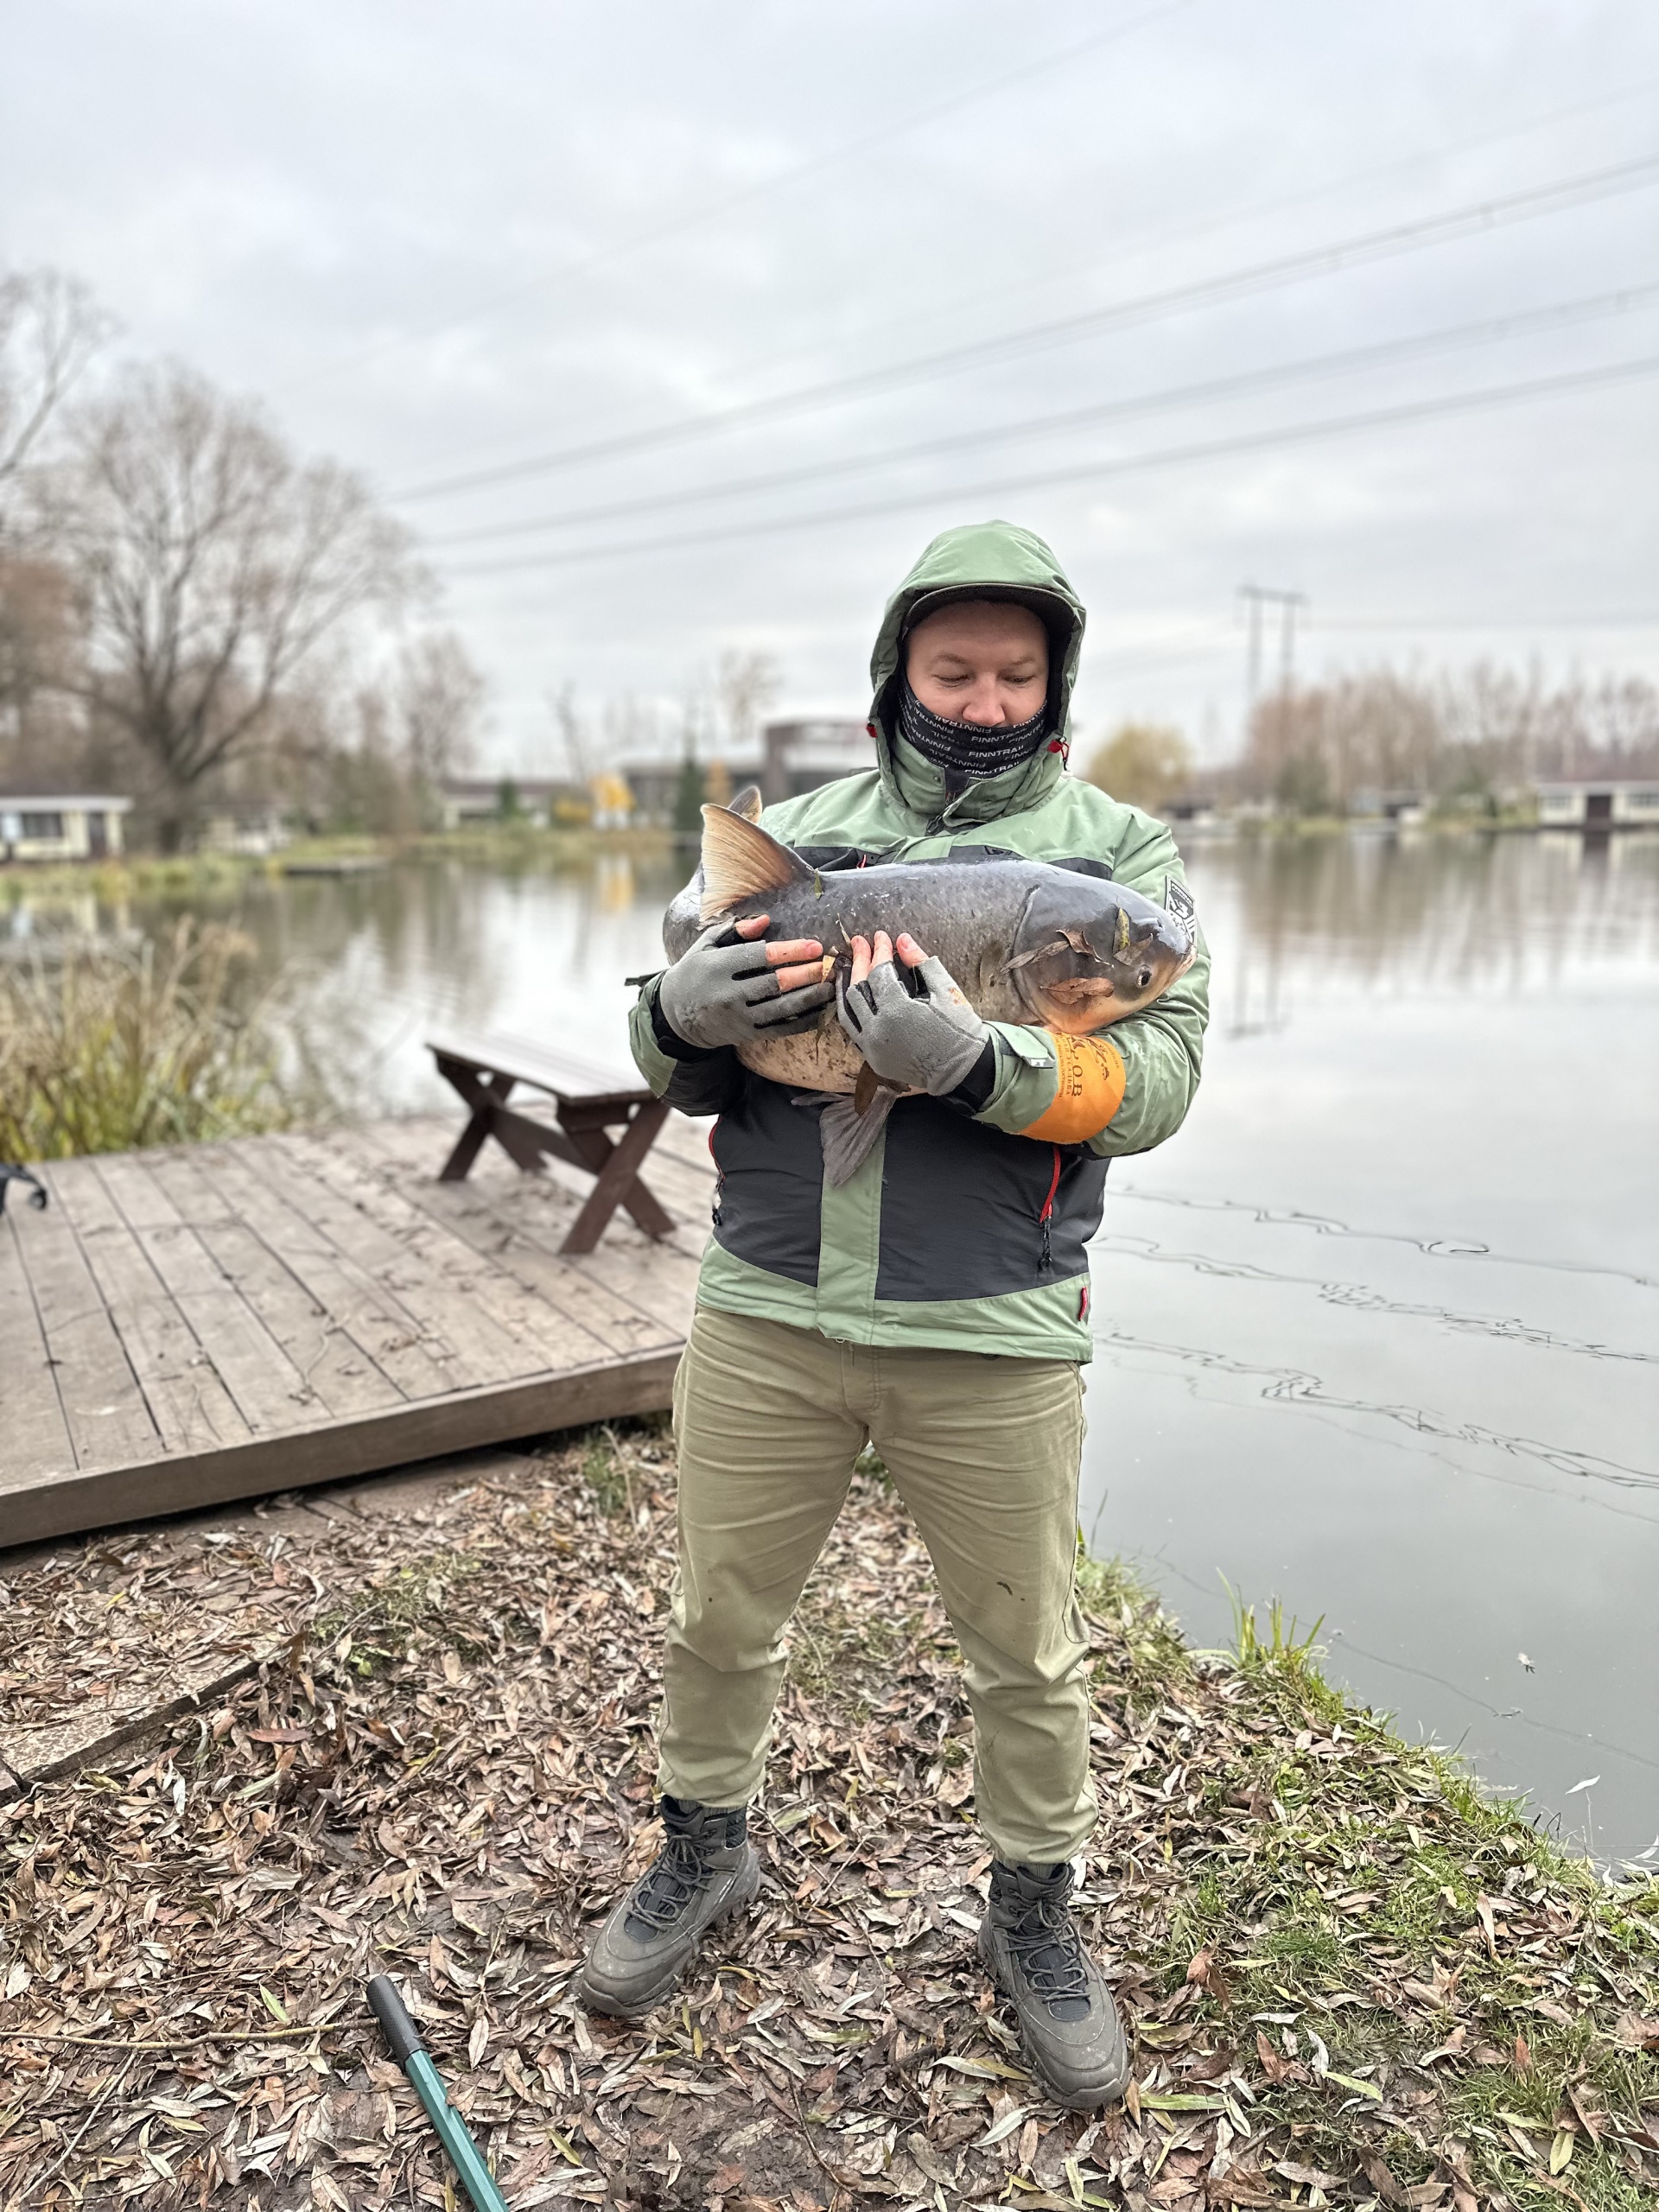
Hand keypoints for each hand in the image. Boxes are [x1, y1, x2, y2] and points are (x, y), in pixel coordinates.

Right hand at [657, 913, 833, 1049]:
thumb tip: (765, 921)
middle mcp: (727, 994)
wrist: (676, 1016)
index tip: (814, 945)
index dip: (790, 951)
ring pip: (782, 1008)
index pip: (760, 957)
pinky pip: (781, 1029)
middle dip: (806, 973)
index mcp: (717, 967)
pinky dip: (804, 1020)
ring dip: (810, 997)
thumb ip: (735, 931)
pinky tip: (821, 1009)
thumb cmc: (696, 972)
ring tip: (830, 985)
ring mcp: (738, 1017)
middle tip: (829, 964)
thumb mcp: (707, 946)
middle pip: (775, 983)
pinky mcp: (746, 1035)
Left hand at [836, 930, 988, 1095]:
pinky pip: (854, 1030)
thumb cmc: (959, 1027)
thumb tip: (902, 940)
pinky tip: (854, 995)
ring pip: (849, 1010)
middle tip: (861, 942)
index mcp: (897, 1011)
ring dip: (849, 984)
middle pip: (858, 988)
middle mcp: (878, 1031)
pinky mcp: (873, 1059)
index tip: (882, 937)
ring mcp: (873, 1048)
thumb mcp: (945, 989)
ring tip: (851, 964)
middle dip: (860, 961)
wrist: (963, 1069)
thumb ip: (920, 962)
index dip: (880, 951)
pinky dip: (852, 1010)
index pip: (879, 972)